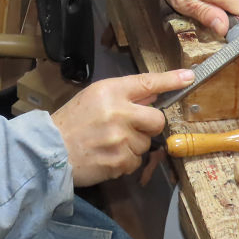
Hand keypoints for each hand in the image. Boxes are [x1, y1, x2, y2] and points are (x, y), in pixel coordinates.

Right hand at [51, 69, 193, 186]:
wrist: (49, 150)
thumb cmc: (73, 121)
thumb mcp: (94, 97)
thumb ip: (124, 95)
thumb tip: (153, 94)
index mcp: (110, 91)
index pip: (147, 83)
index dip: (171, 80)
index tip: (189, 76)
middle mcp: (118, 113)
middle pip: (157, 119)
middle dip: (150, 124)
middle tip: (132, 126)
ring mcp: (120, 139)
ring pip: (146, 143)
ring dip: (133, 144)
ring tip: (110, 143)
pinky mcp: (119, 162)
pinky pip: (135, 161)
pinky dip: (125, 161)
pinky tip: (107, 156)